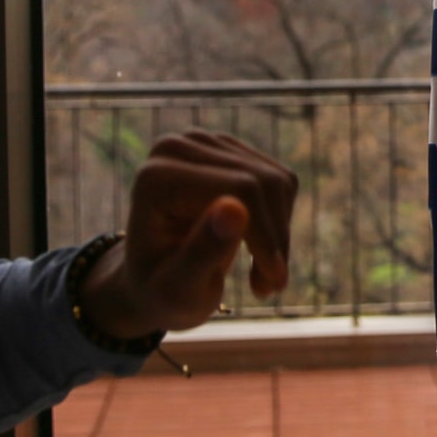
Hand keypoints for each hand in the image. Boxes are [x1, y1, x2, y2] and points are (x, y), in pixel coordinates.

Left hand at [79, 130, 296, 338]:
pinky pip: (281, 180)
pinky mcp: (230, 150)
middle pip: (261, 181)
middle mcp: (179, 147)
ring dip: (281, 235)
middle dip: (275, 239)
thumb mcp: (178, 289)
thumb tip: (235, 209)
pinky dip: (280, 222)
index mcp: (156, 176)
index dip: (265, 236)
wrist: (155, 281)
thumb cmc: (159, 293)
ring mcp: (206, 143)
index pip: (240, 188)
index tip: (271, 285)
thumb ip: (202, 251)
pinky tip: (261, 253)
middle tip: (270, 287)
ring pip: (278, 181)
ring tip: (263, 278)